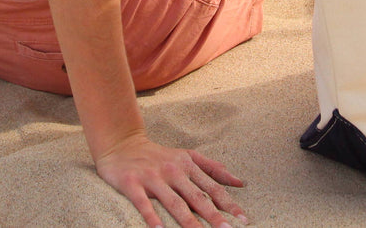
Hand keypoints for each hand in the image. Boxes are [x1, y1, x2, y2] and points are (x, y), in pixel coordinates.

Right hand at [95, 134, 247, 227]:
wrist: (122, 144)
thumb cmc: (158, 155)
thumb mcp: (187, 156)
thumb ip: (212, 168)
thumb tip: (239, 182)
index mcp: (187, 165)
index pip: (212, 187)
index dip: (228, 203)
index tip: (243, 219)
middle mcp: (172, 171)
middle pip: (196, 197)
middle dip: (213, 215)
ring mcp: (152, 177)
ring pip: (174, 203)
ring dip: (188, 221)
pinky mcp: (132, 183)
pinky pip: (143, 203)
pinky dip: (151, 217)